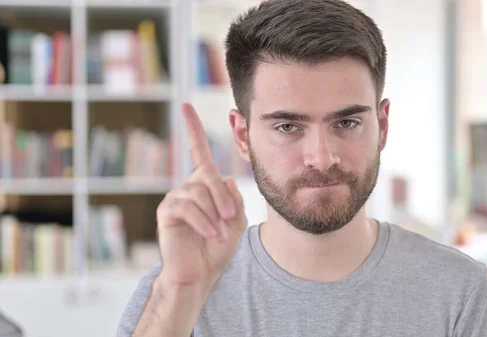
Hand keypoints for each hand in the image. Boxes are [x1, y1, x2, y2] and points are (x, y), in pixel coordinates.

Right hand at [156, 103, 247, 287]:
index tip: (186, 107)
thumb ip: (234, 199)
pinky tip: (212, 235)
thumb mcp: (236, 221)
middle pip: (208, 174)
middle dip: (223, 197)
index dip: (194, 129)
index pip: (199, 152)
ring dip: (215, 214)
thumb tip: (224, 178)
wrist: (200, 273)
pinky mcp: (167, 212)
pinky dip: (205, 222)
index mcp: (203, 186)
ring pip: (200, 192)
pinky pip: (188, 207)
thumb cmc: (217, 248)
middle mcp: (187, 187)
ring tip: (219, 233)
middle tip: (230, 219)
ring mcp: (175, 198)